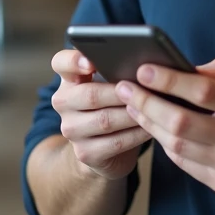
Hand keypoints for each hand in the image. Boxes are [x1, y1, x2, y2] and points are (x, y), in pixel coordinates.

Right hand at [49, 49, 151, 180]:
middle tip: (144, 88)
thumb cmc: (112, 106)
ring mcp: (71, 129)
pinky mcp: (84, 152)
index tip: (91, 62)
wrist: (104, 151)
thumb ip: (115, 71)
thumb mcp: (108, 85)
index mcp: (69, 79)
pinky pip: (115, 142)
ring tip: (153, 108)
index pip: (61, 63)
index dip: (74, 61)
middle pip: (90, 94)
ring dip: (132, 114)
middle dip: (120, 92)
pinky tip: (151, 128)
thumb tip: (144, 65)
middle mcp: (64, 103)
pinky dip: (136, 134)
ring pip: (105, 120)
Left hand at [116, 56, 214, 207]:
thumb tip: (190, 66)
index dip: (169, 79)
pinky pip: (184, 163)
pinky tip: (155, 128)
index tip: (144, 68)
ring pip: (177, 145)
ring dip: (149, 124)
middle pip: (181, 122)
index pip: (203, 91)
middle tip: (125, 87)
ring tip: (133, 106)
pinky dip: (165, 144)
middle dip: (147, 103)